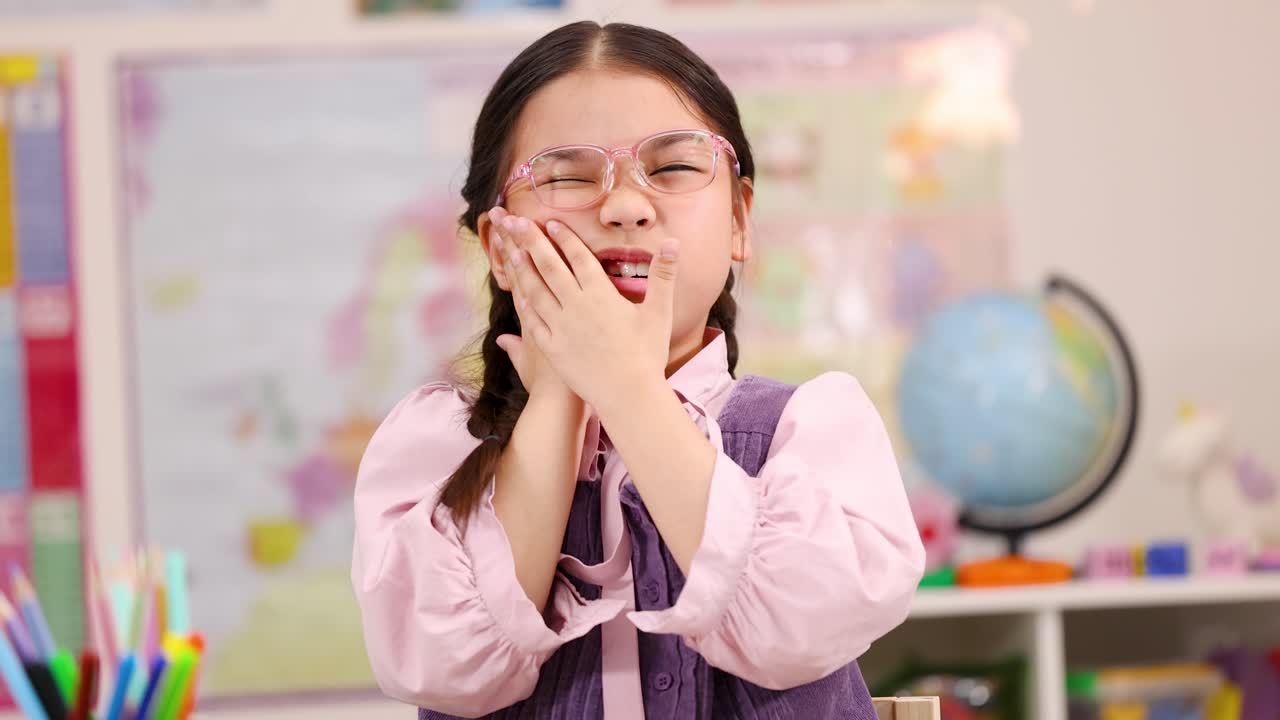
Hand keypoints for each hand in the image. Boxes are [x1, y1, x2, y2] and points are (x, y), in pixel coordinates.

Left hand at [489, 208, 679, 417]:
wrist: (629, 395)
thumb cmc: (648, 354)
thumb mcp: (660, 312)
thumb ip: (664, 275)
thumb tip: (673, 242)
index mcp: (601, 295)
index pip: (578, 258)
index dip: (564, 238)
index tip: (550, 222)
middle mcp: (576, 306)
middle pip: (550, 267)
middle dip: (532, 241)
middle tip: (516, 221)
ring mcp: (561, 327)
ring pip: (536, 291)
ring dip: (524, 269)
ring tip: (512, 250)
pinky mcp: (552, 348)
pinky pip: (533, 322)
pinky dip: (524, 305)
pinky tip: (519, 295)